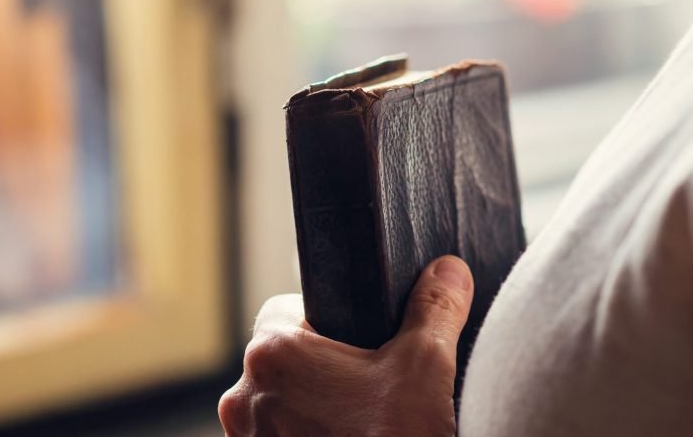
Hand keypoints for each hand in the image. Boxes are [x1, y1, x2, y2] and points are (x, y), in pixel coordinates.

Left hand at [218, 256, 473, 436]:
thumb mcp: (427, 368)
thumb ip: (434, 309)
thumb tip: (447, 271)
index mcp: (273, 355)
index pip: (283, 310)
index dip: (323, 319)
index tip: (355, 340)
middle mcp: (245, 398)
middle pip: (279, 360)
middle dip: (318, 368)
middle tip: (366, 386)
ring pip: (275, 405)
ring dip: (307, 408)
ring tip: (358, 421)